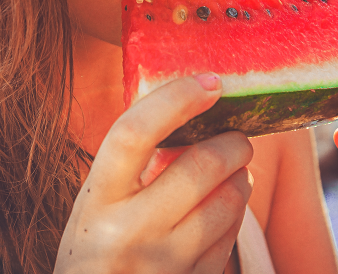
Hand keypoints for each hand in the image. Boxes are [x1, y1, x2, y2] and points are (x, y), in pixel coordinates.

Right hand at [56, 74, 253, 273]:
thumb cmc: (96, 247)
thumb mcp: (97, 203)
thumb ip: (130, 166)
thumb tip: (191, 114)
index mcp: (98, 199)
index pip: (135, 133)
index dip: (176, 99)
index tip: (211, 83)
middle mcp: (128, 231)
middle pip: (201, 166)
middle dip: (233, 143)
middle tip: (237, 136)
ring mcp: (163, 263)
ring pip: (228, 202)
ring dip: (241, 179)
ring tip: (233, 173)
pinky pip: (230, 239)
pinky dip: (235, 216)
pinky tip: (223, 211)